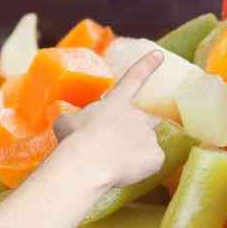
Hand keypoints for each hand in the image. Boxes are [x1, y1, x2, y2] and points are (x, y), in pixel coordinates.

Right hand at [51, 50, 166, 189]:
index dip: (147, 66)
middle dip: (132, 133)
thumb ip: (77, 119)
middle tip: (112, 149)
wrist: (88, 161)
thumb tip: (73, 124)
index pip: (134, 79)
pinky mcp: (156, 156)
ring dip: (132, 153)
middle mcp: (136, 115)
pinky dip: (139, 169)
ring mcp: (148, 135)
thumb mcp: (66, 122)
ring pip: (144, 145)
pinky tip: (123, 173)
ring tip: (111, 165)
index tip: (160, 54)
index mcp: (116, 103)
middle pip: (143, 121)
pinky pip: (150, 164)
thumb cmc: (74, 140)